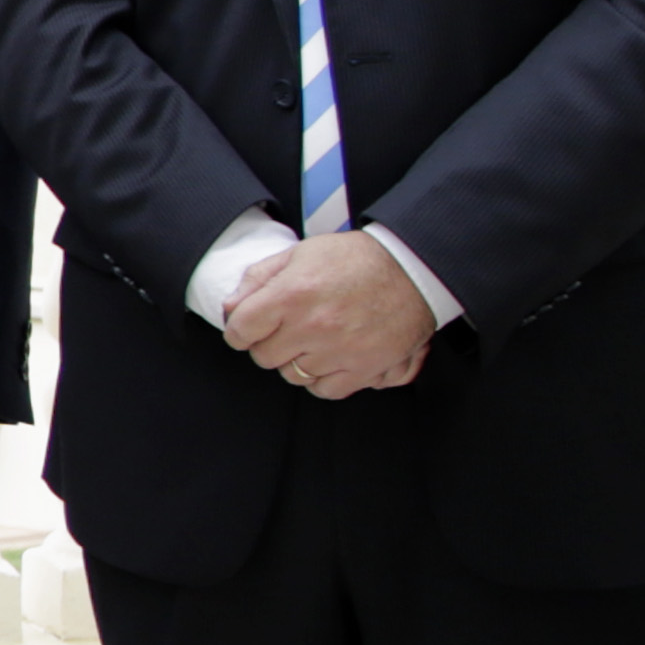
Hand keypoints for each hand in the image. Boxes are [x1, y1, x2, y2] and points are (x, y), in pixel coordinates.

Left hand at [226, 229, 434, 399]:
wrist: (414, 269)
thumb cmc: (355, 259)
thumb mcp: (300, 253)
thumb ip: (258, 279)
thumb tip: (230, 309)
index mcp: (291, 295)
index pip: (240, 331)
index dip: (241, 329)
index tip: (251, 327)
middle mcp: (312, 326)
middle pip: (264, 357)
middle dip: (269, 344)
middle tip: (288, 328)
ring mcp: (339, 350)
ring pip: (292, 375)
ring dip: (297, 360)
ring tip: (315, 339)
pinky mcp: (365, 368)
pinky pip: (325, 390)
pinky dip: (323, 379)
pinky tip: (330, 358)